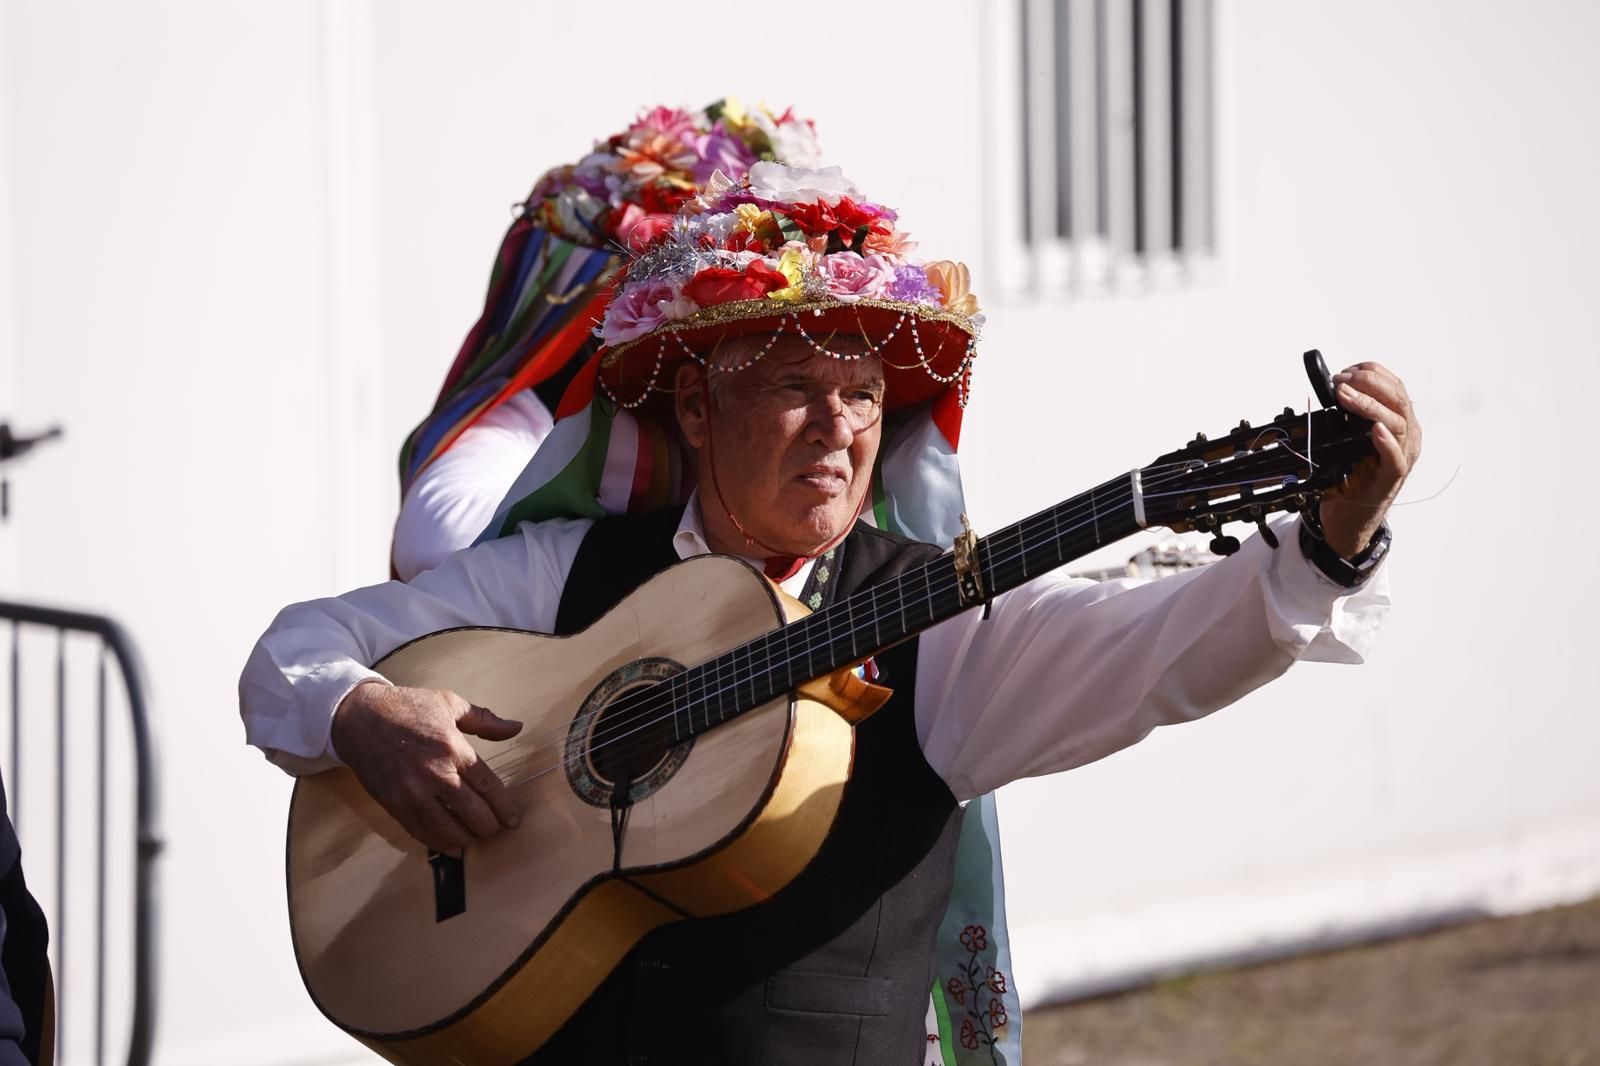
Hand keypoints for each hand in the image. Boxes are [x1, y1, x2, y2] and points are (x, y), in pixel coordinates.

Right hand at [331, 680, 523, 852]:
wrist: (359, 719)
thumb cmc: (406, 708)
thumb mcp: (449, 703)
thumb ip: (485, 720)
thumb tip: (516, 728)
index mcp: (452, 748)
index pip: (488, 786)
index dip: (504, 806)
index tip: (513, 818)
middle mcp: (435, 775)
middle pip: (472, 812)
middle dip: (490, 826)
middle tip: (498, 829)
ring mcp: (413, 794)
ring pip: (449, 829)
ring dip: (468, 838)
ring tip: (478, 838)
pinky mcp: (395, 806)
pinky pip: (422, 832)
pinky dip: (440, 844)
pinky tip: (453, 848)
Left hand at [1318, 362, 1422, 557]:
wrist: (1349, 516)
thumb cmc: (1350, 474)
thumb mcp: (1348, 437)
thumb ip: (1347, 416)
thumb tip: (1331, 390)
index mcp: (1399, 422)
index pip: (1394, 387)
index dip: (1371, 374)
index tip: (1346, 371)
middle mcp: (1407, 435)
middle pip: (1398, 399)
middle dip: (1369, 384)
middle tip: (1341, 381)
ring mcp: (1402, 456)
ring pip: (1397, 423)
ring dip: (1369, 406)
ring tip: (1346, 396)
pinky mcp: (1392, 477)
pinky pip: (1395, 458)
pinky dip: (1386, 442)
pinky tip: (1375, 430)